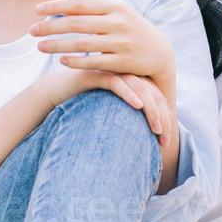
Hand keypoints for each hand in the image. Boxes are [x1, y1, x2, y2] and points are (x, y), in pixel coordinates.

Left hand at [29, 0, 175, 91]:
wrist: (160, 53)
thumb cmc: (130, 29)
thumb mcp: (116, 13)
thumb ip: (92, 9)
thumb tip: (61, 3)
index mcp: (115, 6)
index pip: (79, 4)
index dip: (56, 6)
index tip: (36, 10)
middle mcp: (119, 22)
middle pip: (76, 23)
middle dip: (50, 27)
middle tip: (31, 31)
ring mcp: (121, 42)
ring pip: (82, 44)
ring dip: (57, 45)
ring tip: (39, 47)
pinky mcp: (123, 62)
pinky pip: (94, 62)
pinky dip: (75, 61)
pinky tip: (61, 60)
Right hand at [36, 67, 176, 147]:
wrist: (54, 93)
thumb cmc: (84, 108)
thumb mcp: (110, 116)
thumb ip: (127, 124)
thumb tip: (146, 148)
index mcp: (132, 83)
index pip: (157, 99)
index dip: (166, 120)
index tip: (166, 143)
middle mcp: (124, 75)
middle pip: (152, 94)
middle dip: (162, 118)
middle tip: (164, 140)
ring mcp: (110, 73)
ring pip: (139, 87)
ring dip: (151, 109)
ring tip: (156, 128)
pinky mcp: (95, 75)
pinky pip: (116, 82)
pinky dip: (128, 93)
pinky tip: (137, 106)